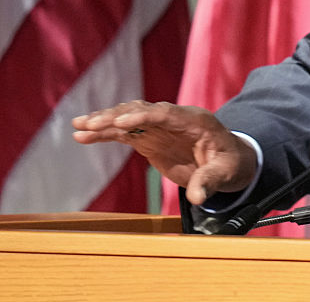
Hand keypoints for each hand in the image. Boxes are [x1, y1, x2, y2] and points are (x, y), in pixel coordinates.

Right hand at [72, 100, 257, 205]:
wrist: (228, 160)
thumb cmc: (230, 164)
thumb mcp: (226, 173)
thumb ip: (210, 182)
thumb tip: (198, 198)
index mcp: (195, 121)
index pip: (166, 114)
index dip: (143, 117)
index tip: (120, 122)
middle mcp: (174, 118)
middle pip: (142, 112)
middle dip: (116, 116)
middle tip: (91, 123)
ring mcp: (160, 127)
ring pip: (129, 118)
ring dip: (104, 121)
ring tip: (79, 126)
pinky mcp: (150, 138)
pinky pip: (124, 133)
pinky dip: (104, 133)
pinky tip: (83, 136)